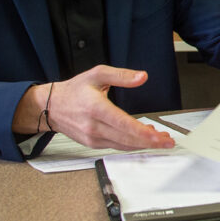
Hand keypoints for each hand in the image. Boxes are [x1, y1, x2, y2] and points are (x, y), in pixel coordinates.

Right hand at [16, 65, 174, 150]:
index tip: (158, 136)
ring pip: (123, 145)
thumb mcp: (97, 74)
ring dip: (143, 145)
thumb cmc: (74, 90)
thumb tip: (142, 77)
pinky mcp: (92, 144)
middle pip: (126, 139)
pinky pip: (116, 146)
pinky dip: (132, 144)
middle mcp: (94, 126)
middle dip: (150, 142)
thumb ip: (121, 75)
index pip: (123, 124)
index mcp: (96, 108)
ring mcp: (92, 137)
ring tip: (160, 140)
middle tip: (168, 141)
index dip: (143, 132)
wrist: (52, 106)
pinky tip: (144, 139)